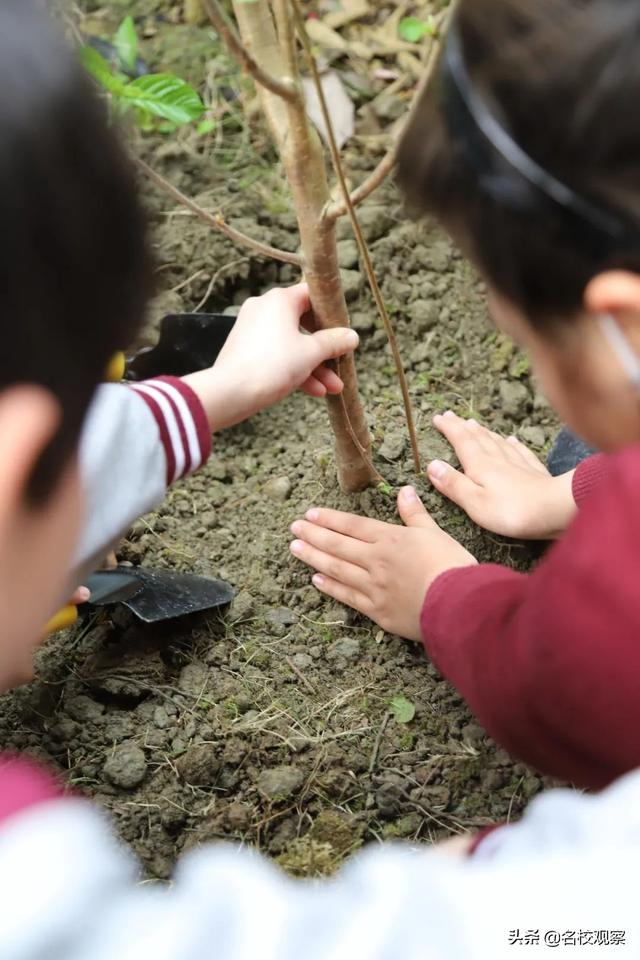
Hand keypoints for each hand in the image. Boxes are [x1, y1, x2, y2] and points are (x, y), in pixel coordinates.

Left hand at [182, 283, 358, 431]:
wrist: (230, 392)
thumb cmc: (273, 366)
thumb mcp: (311, 354)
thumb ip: (333, 343)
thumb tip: (352, 336)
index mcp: (279, 300)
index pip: (311, 294)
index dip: (330, 311)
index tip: (343, 329)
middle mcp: (264, 308)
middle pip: (304, 324)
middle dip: (325, 350)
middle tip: (341, 364)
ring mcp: (253, 329)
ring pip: (291, 343)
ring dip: (314, 366)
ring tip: (333, 388)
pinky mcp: (246, 349)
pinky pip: (277, 354)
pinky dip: (294, 369)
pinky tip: (314, 391)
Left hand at [290, 486, 475, 641]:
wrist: (459, 606)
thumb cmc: (452, 566)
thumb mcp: (435, 533)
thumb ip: (415, 514)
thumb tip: (405, 491)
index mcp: (390, 539)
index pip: (353, 525)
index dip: (330, 518)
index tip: (310, 514)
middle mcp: (376, 561)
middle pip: (338, 545)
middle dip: (313, 535)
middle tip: (293, 528)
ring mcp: (374, 587)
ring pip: (337, 568)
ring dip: (314, 557)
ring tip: (295, 548)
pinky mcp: (377, 611)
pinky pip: (347, 596)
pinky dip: (330, 586)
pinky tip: (316, 579)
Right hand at [427, 411, 576, 539]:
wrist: (555, 509)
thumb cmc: (511, 511)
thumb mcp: (474, 502)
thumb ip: (453, 484)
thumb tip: (432, 465)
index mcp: (480, 465)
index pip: (461, 441)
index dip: (449, 428)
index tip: (438, 417)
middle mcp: (498, 459)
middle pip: (478, 438)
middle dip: (463, 426)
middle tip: (452, 416)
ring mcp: (518, 464)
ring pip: (497, 442)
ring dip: (484, 433)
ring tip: (475, 425)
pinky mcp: (535, 472)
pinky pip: (520, 452)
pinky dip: (513, 444)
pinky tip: (512, 440)